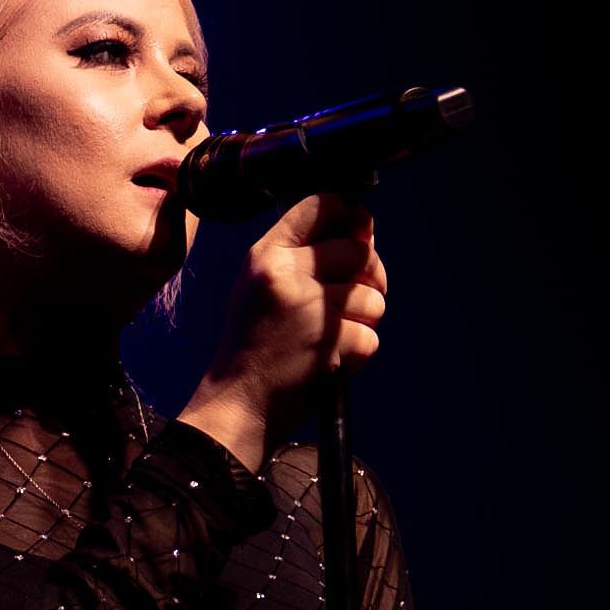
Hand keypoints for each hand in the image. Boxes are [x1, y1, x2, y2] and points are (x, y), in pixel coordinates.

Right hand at [176, 193, 388, 472]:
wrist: (237, 405)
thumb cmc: (254, 347)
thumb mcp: (261, 286)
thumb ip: (305, 255)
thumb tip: (366, 232)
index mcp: (266, 254)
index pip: (324, 204)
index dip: (353, 218)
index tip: (359, 240)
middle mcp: (286, 273)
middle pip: (359, 251)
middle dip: (369, 278)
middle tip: (349, 303)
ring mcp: (308, 308)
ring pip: (372, 297)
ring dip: (362, 323)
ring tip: (328, 339)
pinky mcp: (329, 343)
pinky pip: (370, 337)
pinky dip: (357, 355)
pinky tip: (328, 363)